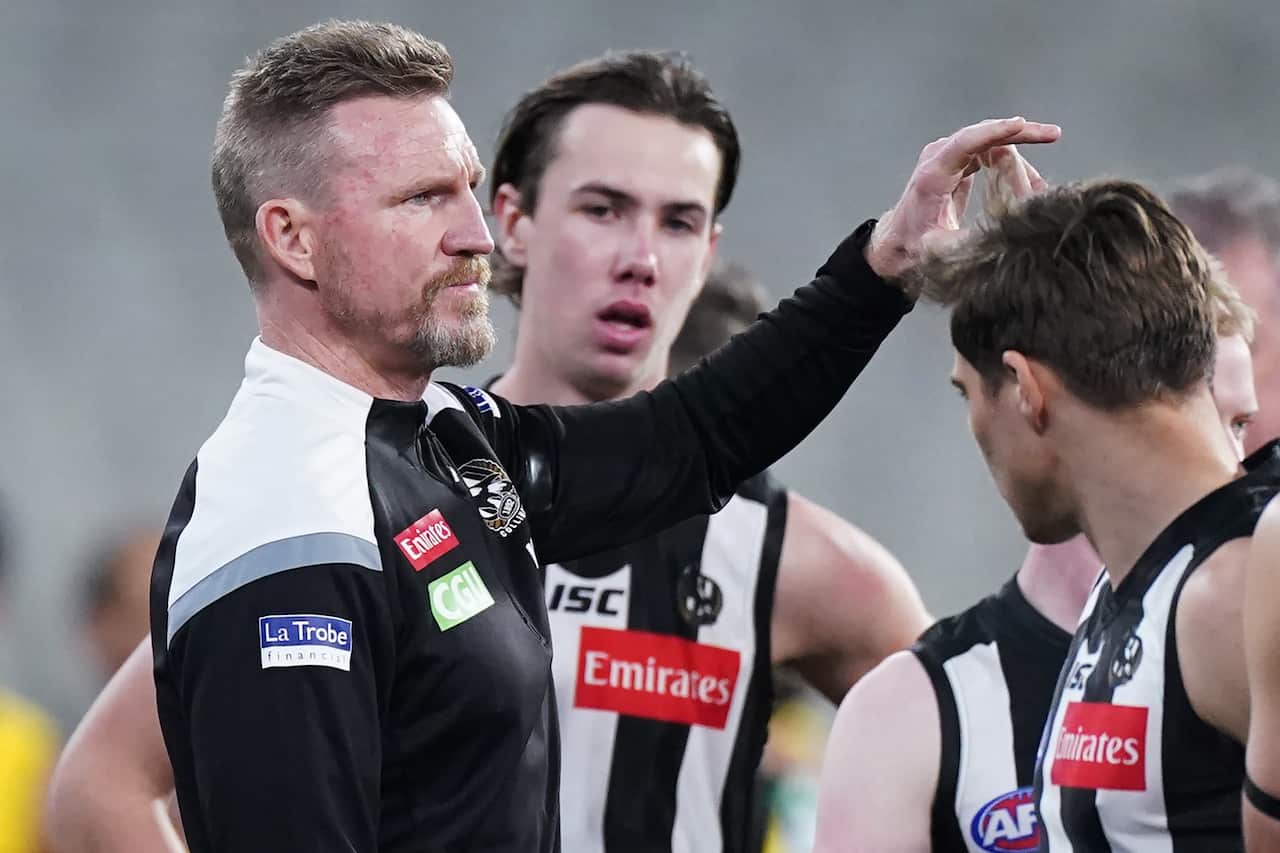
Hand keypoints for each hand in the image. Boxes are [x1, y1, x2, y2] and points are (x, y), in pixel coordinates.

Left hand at [866, 117, 1059, 279]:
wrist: (898, 242)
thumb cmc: (914, 246)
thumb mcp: (941, 250)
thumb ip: (970, 241)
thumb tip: (1006, 232)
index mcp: (933, 175)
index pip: (966, 141)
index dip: (995, 131)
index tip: (1022, 124)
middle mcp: (938, 158)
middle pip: (984, 133)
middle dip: (1020, 133)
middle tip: (1053, 135)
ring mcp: (947, 157)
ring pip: (990, 142)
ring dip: (1018, 159)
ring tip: (1038, 187)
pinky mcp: (956, 162)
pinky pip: (988, 152)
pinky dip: (1008, 164)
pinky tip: (1027, 184)